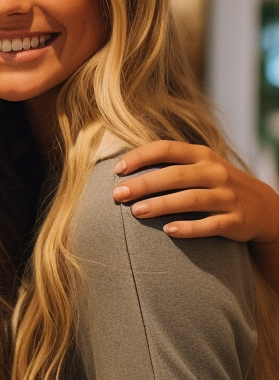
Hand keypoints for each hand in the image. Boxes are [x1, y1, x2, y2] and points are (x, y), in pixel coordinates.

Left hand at [111, 140, 278, 243]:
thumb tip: (122, 170)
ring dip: (162, 205)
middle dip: (144, 184)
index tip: (117, 169)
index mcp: (201, 155)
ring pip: (191, 199)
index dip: (141, 157)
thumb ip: (169, 164)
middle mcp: (214, 172)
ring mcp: (226, 197)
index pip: (167, 149)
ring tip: (136, 212)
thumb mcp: (199, 166)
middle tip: (117, 194)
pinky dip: (190, 228)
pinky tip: (169, 231)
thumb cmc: (215, 184)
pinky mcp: (235, 221)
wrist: (262, 207)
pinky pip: (211, 225)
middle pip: (175, 175)